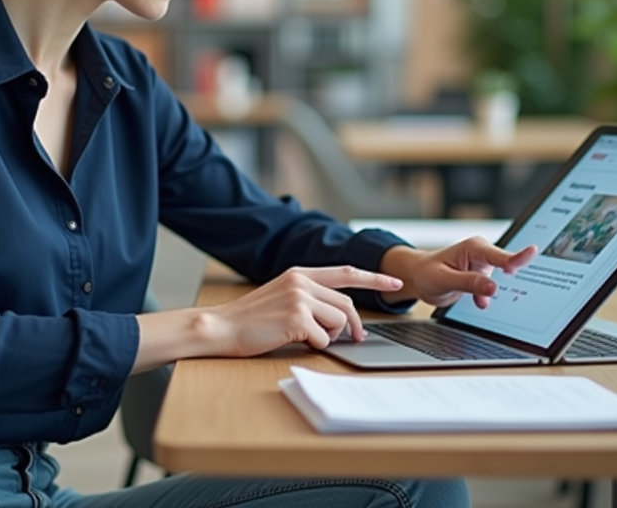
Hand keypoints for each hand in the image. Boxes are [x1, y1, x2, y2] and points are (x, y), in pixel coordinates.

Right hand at [206, 266, 404, 356]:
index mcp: (300, 273)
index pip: (346, 272)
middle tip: (357, 338)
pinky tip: (296, 341)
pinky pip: (324, 337)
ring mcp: (300, 298)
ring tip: (309, 337)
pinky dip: (316, 345)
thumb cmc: (251, 319)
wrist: (221, 327)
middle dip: (355, 325)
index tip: (395, 283)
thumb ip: (309, 297)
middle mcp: (302, 281)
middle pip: (347, 303)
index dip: (374, 279)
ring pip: (339, 320)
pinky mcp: (297, 317)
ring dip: (331, 335)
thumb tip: (340, 317)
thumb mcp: (282, 296)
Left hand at [380, 238, 535, 308]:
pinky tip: (478, 303)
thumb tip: (493, 288)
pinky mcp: (481, 278)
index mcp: (473, 248)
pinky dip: (486, 298)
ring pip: (499, 280)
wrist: (418, 278)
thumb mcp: (445, 279)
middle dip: (511, 273)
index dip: (517, 256)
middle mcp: (481, 254)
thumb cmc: (427, 273)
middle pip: (506, 265)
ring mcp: (483, 266)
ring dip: (492, 290)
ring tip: (478, 297)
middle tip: (508, 282)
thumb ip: (470, 283)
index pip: (499, 255)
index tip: (533, 252)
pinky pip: (492, 290)